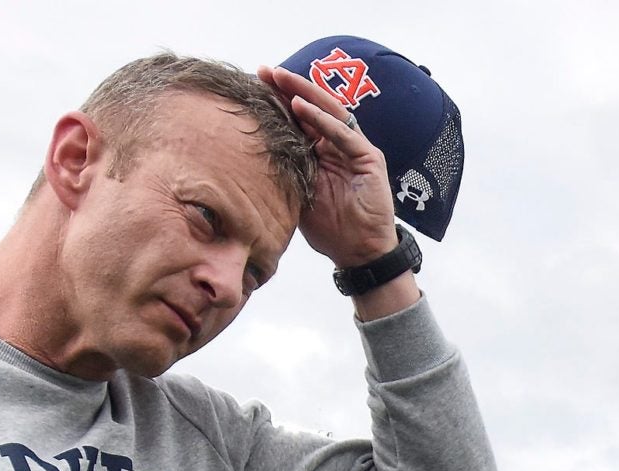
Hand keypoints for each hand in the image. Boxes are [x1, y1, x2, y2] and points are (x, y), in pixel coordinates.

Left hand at [255, 65, 399, 265]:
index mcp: (322, 152)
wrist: (359, 252)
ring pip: (329, 112)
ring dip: (304, 93)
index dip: (279, 101)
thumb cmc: (331, 228)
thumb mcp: (298, 195)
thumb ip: (286, 172)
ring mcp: (356, 149)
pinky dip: (322, 120)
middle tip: (265, 71)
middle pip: (314, 107)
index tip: (254, 85)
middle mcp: (339, 144)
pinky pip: (344, 134)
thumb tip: (248, 161)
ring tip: (281, 79)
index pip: (300, 119)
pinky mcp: (370, 158)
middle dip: (289, 88)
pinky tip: (302, 107)